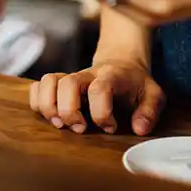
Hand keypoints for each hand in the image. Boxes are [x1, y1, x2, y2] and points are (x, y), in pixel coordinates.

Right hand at [28, 60, 164, 135]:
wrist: (121, 62)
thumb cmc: (135, 83)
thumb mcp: (153, 94)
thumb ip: (149, 110)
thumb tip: (138, 128)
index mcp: (111, 76)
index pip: (99, 89)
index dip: (102, 113)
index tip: (111, 126)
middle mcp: (87, 74)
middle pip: (68, 83)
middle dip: (70, 111)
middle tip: (80, 129)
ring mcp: (71, 77)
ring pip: (48, 81)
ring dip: (49, 106)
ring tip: (60, 124)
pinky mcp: (59, 83)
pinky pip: (38, 86)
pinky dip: (37, 101)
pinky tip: (51, 115)